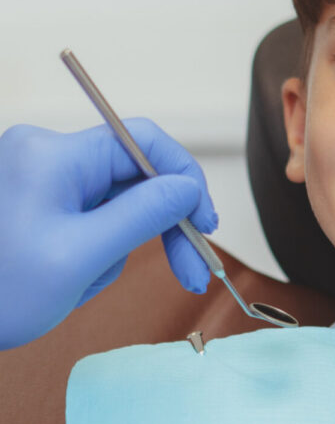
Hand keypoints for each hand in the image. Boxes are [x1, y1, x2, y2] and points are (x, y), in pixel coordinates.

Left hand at [0, 121, 216, 348]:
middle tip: (191, 269)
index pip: (144, 142)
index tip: (204, 223)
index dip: (185, 178)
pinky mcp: (40, 200)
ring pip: (118, 202)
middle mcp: (47, 154)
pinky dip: (100, 249)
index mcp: (53, 156)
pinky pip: (95, 217)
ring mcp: (42, 177)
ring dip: (121, 245)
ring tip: (89, 281)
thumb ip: (143, 215)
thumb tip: (188, 189)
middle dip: (164, 223)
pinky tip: (78, 276)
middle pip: (135, 175)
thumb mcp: (82, 257)